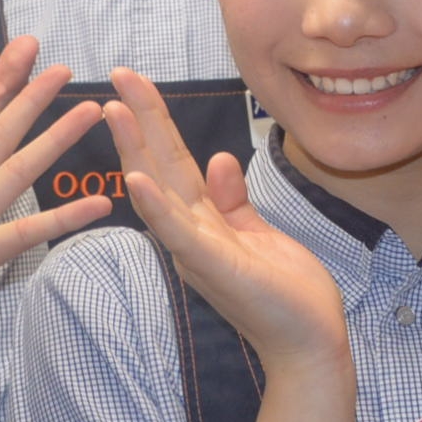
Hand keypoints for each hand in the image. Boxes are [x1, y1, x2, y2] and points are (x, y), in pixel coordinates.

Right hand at [104, 68, 348, 368]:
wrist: (309, 344)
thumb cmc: (286, 295)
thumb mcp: (257, 234)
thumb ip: (232, 200)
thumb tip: (218, 159)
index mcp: (203, 223)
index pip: (174, 162)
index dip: (155, 121)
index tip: (134, 84)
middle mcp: (191, 235)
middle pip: (160, 166)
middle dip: (139, 119)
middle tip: (115, 76)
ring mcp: (199, 252)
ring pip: (160, 191)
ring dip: (135, 150)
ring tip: (113, 110)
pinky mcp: (216, 267)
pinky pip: (180, 233)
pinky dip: (157, 206)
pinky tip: (136, 180)